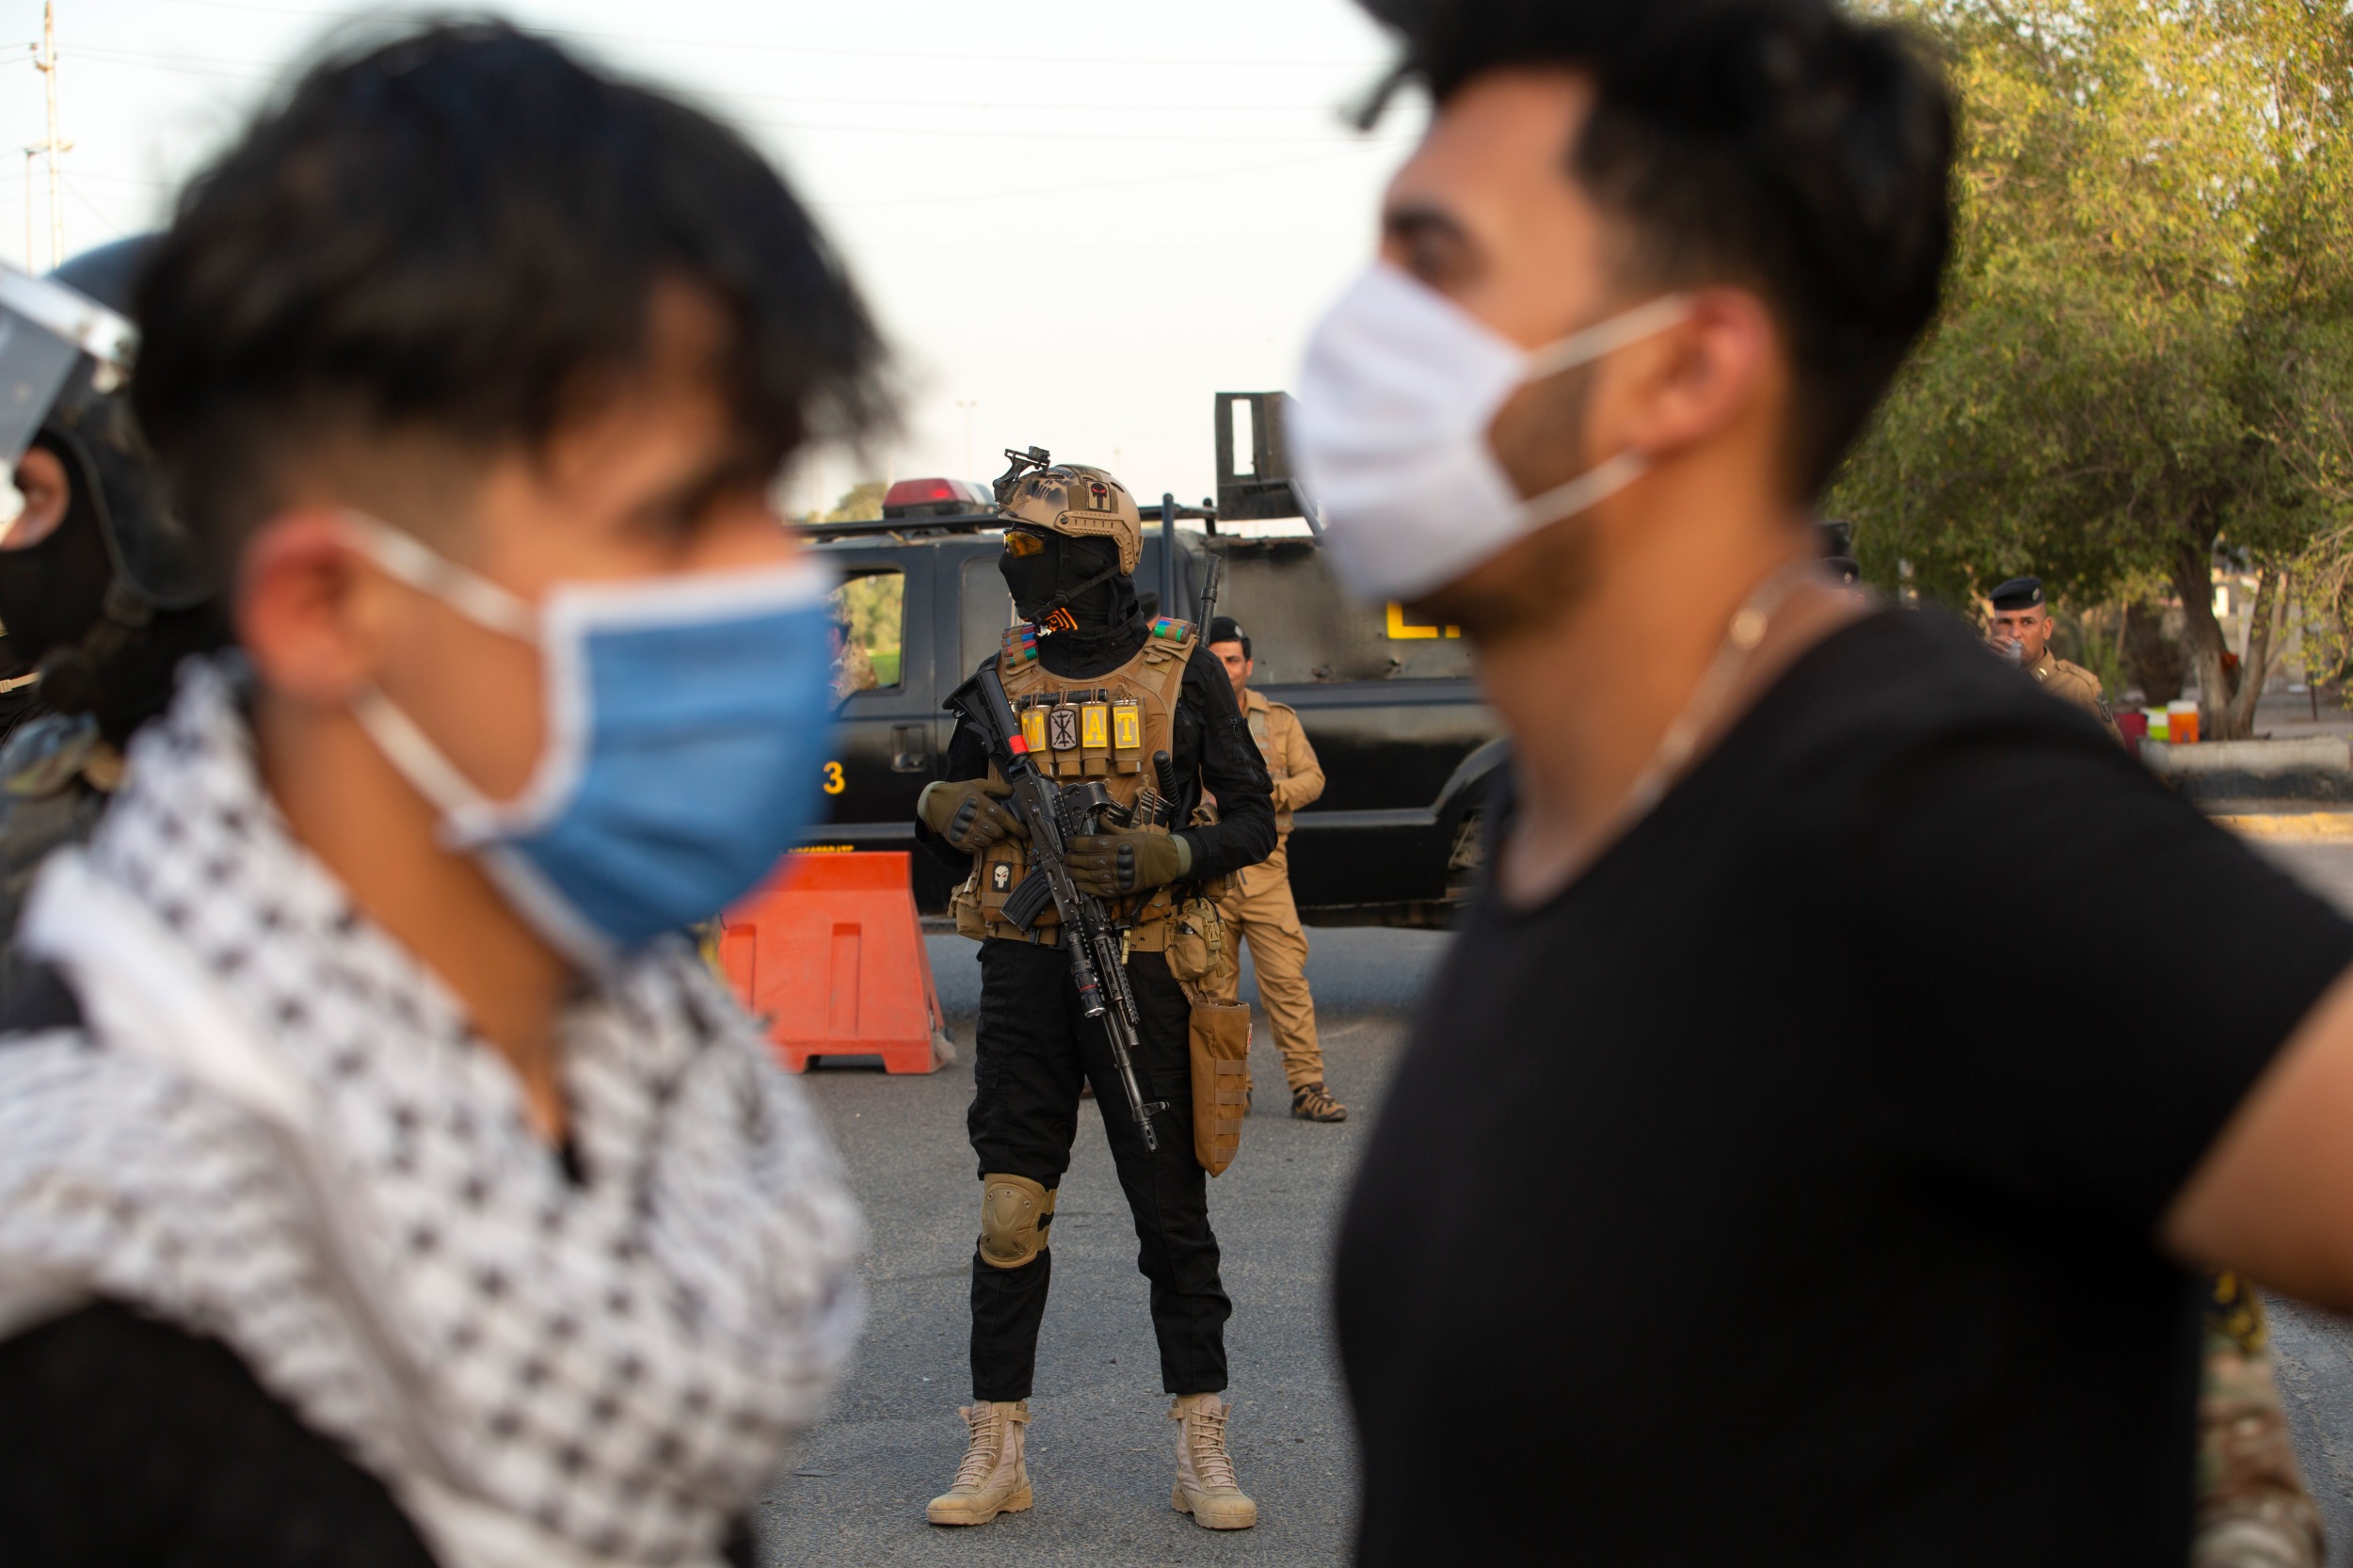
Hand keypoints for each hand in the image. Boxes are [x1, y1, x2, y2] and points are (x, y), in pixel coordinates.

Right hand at [919, 778, 1025, 852]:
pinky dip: (980, 844)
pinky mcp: (960, 842)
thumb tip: (1013, 790)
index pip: (1004, 819)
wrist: (934, 804)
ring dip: (991, 838)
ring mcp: (967, 832)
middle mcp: (975, 819)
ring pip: (989, 842)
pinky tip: (976, 835)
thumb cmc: (958, 793)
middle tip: (1000, 827)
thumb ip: (997, 787)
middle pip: (998, 833)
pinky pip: (977, 848)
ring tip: (985, 829)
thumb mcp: (977, 784)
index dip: (1017, 827)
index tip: (1025, 832)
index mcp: (981, 804)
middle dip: (1003, 832)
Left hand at [1067, 825, 1188, 896]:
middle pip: (1086, 860)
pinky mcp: (1119, 888)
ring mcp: (1115, 875)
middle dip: (1072, 858)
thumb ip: (1112, 828)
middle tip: (1065, 857)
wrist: (1164, 862)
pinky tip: (1079, 884)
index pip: (1089, 843)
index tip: (1069, 842)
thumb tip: (1100, 818)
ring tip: (1069, 870)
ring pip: (1089, 875)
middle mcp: (1112, 859)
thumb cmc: (1148, 845)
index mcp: (1114, 844)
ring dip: (1076, 873)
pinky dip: (1087, 887)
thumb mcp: (1130, 832)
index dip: (1076, 843)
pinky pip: (1099, 889)